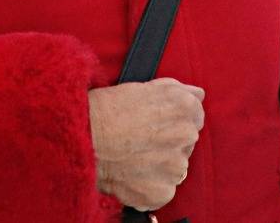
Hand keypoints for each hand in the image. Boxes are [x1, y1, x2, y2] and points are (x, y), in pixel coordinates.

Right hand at [87, 78, 205, 209]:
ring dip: (160, 166)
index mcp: (184, 107)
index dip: (173, 120)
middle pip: (186, 142)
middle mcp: (185, 135)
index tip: (156, 124)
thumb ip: (177, 91)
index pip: (195, 116)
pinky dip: (150, 187)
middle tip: (141, 141)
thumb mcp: (144, 87)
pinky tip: (132, 175)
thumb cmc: (107, 109)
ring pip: (176, 168)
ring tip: (134, 158)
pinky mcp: (162, 191)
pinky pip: (163, 191)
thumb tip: (198, 94)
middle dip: (168, 143)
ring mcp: (176, 166)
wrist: (81, 139)